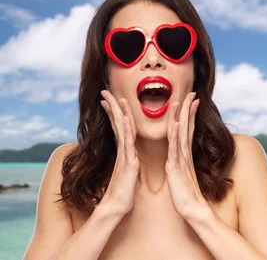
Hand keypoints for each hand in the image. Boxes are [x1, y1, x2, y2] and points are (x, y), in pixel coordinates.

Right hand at [98, 90, 139, 217]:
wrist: (116, 208)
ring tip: (115, 98)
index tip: (111, 100)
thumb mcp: (128, 173)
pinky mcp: (128, 163)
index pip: (119, 128)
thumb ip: (127, 163)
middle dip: (112, 107)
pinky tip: (126, 119)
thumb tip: (128, 157)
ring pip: (122, 130)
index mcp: (124, 152)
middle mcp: (123, 151)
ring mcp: (124, 156)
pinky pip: (128, 143)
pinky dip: (128, 130)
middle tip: (105, 92)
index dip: (115, 113)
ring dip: (119, 113)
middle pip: (117, 124)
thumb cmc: (123, 193)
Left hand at [165, 92, 208, 218]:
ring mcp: (181, 160)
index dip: (189, 114)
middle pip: (186, 126)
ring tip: (184, 101)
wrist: (192, 209)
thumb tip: (181, 157)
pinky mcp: (177, 168)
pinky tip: (178, 124)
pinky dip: (177, 135)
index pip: (187, 130)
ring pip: (181, 133)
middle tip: (192, 93)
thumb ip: (182, 163)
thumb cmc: (186, 194)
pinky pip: (176, 148)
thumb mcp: (182, 175)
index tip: (192, 100)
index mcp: (184, 155)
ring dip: (183, 116)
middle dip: (188, 109)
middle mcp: (184, 154)